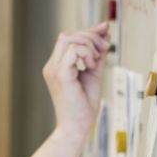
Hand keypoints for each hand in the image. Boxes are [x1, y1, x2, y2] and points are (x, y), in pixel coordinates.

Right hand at [43, 22, 109, 139]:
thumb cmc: (84, 105)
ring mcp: (54, 69)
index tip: (105, 29)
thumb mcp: (94, 73)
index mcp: (58, 65)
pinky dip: (87, 54)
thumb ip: (98, 54)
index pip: (69, 37)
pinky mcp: (60, 75)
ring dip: (89, 45)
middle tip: (105, 49)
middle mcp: (52, 65)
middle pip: (68, 34)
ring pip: (69, 38)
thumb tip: (105, 34)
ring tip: (96, 63)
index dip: (88, 31)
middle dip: (90, 36)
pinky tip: (91, 66)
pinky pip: (74, 50)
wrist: (77, 128)